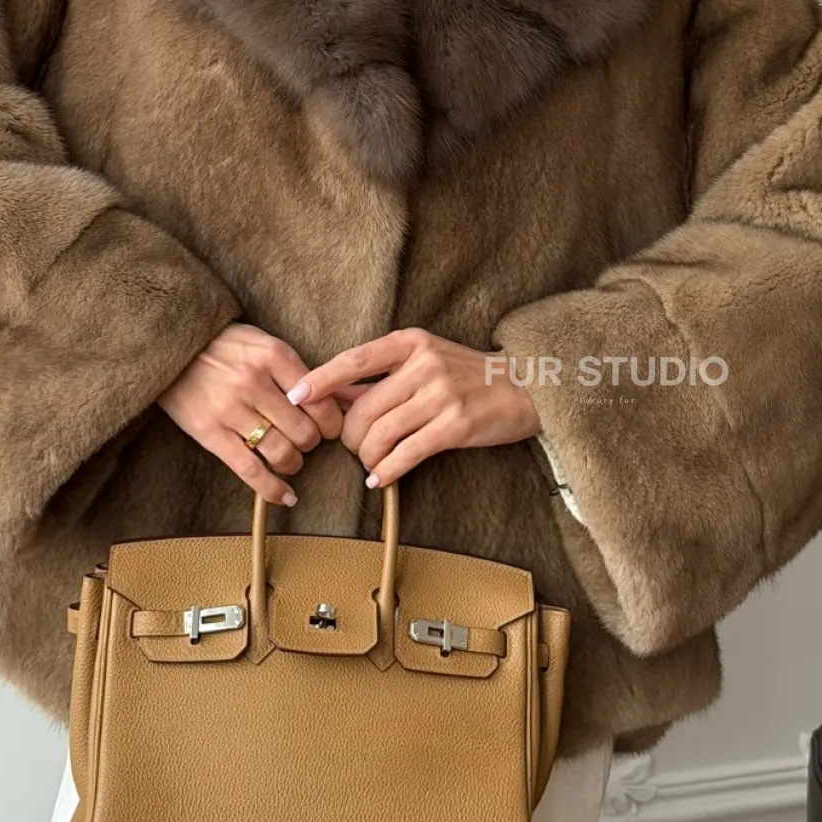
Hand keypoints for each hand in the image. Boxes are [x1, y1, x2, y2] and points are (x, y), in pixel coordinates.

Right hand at [157, 322, 346, 505]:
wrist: (171, 348)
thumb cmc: (223, 345)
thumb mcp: (262, 342)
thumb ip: (292, 369)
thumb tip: (329, 400)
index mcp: (273, 357)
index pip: (320, 401)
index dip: (332, 422)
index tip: (330, 428)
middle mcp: (254, 382)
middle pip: (304, 431)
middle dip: (313, 443)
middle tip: (307, 441)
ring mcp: (231, 409)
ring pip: (281, 453)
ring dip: (293, 463)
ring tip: (290, 460)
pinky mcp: (210, 433)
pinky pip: (249, 470)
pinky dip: (272, 489)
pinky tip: (286, 497)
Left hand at [285, 328, 540, 487]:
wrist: (525, 385)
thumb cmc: (466, 373)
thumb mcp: (423, 359)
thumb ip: (379, 375)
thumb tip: (331, 392)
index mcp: (410, 342)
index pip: (355, 360)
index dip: (321, 379)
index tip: (296, 396)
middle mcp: (423, 365)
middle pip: (363, 408)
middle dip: (349, 436)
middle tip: (352, 448)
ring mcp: (441, 395)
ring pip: (381, 433)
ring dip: (367, 457)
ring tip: (369, 464)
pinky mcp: (455, 425)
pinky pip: (407, 453)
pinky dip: (387, 471)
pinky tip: (380, 479)